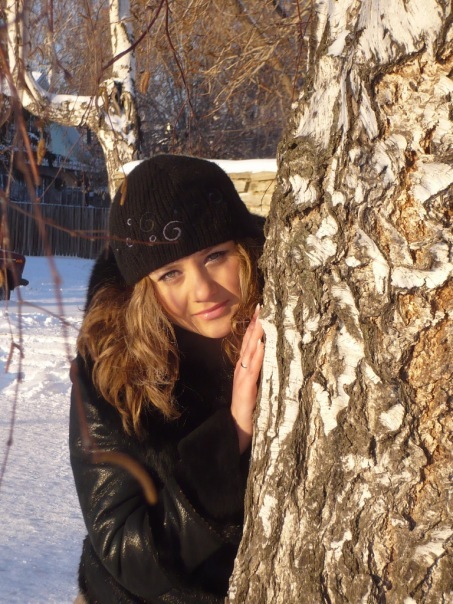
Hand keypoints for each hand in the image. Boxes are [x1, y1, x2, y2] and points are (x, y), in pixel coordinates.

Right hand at [231, 305, 264, 452]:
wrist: (238, 426)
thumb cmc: (251, 406)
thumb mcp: (257, 384)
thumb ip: (261, 369)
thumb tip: (272, 353)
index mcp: (245, 366)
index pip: (250, 341)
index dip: (254, 325)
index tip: (261, 309)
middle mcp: (242, 368)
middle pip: (249, 341)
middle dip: (255, 324)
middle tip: (261, 306)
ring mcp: (243, 376)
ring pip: (249, 351)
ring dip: (256, 334)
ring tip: (262, 318)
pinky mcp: (246, 387)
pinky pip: (252, 368)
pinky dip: (257, 355)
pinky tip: (262, 344)